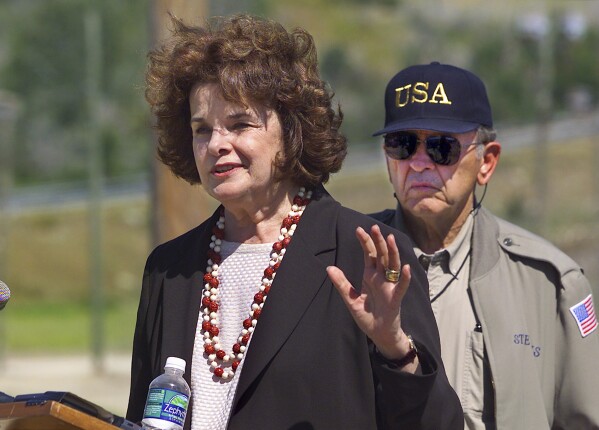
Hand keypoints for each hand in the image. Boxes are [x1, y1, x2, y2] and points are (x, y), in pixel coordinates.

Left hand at [327, 224, 416, 370]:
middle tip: (374, 227)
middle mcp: (381, 278)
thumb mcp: (350, 300)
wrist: (379, 334)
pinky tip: (406, 267)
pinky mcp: (395, 298)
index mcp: (370, 276)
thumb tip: (329, 268)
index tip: (359, 229)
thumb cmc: (367, 316)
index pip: (369, 254)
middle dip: (378, 241)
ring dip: (392, 252)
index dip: (365, 242)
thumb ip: (341, 284)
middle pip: (381, 255)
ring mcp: (390, 286)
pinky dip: (404, 277)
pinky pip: (401, 286)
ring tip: (390, 238)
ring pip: (393, 265)